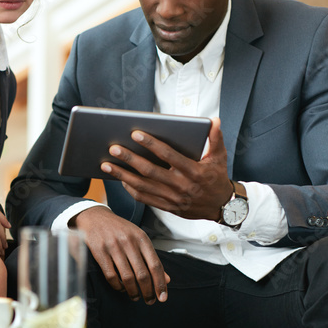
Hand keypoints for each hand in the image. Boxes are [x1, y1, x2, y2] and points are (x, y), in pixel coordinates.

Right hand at [72, 206, 169, 303]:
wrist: (95, 216)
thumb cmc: (119, 230)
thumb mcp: (139, 239)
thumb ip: (152, 259)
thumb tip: (166, 279)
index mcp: (142, 238)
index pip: (155, 265)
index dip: (160, 284)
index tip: (163, 297)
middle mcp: (129, 242)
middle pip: (142, 274)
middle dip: (147, 292)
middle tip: (149, 301)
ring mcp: (113, 247)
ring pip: (127, 277)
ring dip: (133, 292)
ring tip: (135, 297)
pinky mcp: (100, 252)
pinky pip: (111, 275)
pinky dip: (117, 286)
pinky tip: (121, 288)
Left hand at [101, 117, 232, 220]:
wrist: (221, 207)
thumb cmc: (217, 177)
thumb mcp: (220, 157)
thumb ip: (215, 138)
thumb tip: (214, 120)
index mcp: (194, 172)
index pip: (169, 155)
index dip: (152, 144)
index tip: (136, 133)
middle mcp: (181, 186)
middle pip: (150, 171)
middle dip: (130, 159)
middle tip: (114, 148)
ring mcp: (173, 199)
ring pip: (143, 186)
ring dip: (123, 175)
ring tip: (107, 164)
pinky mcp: (167, 207)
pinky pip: (145, 199)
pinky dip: (131, 189)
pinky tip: (120, 179)